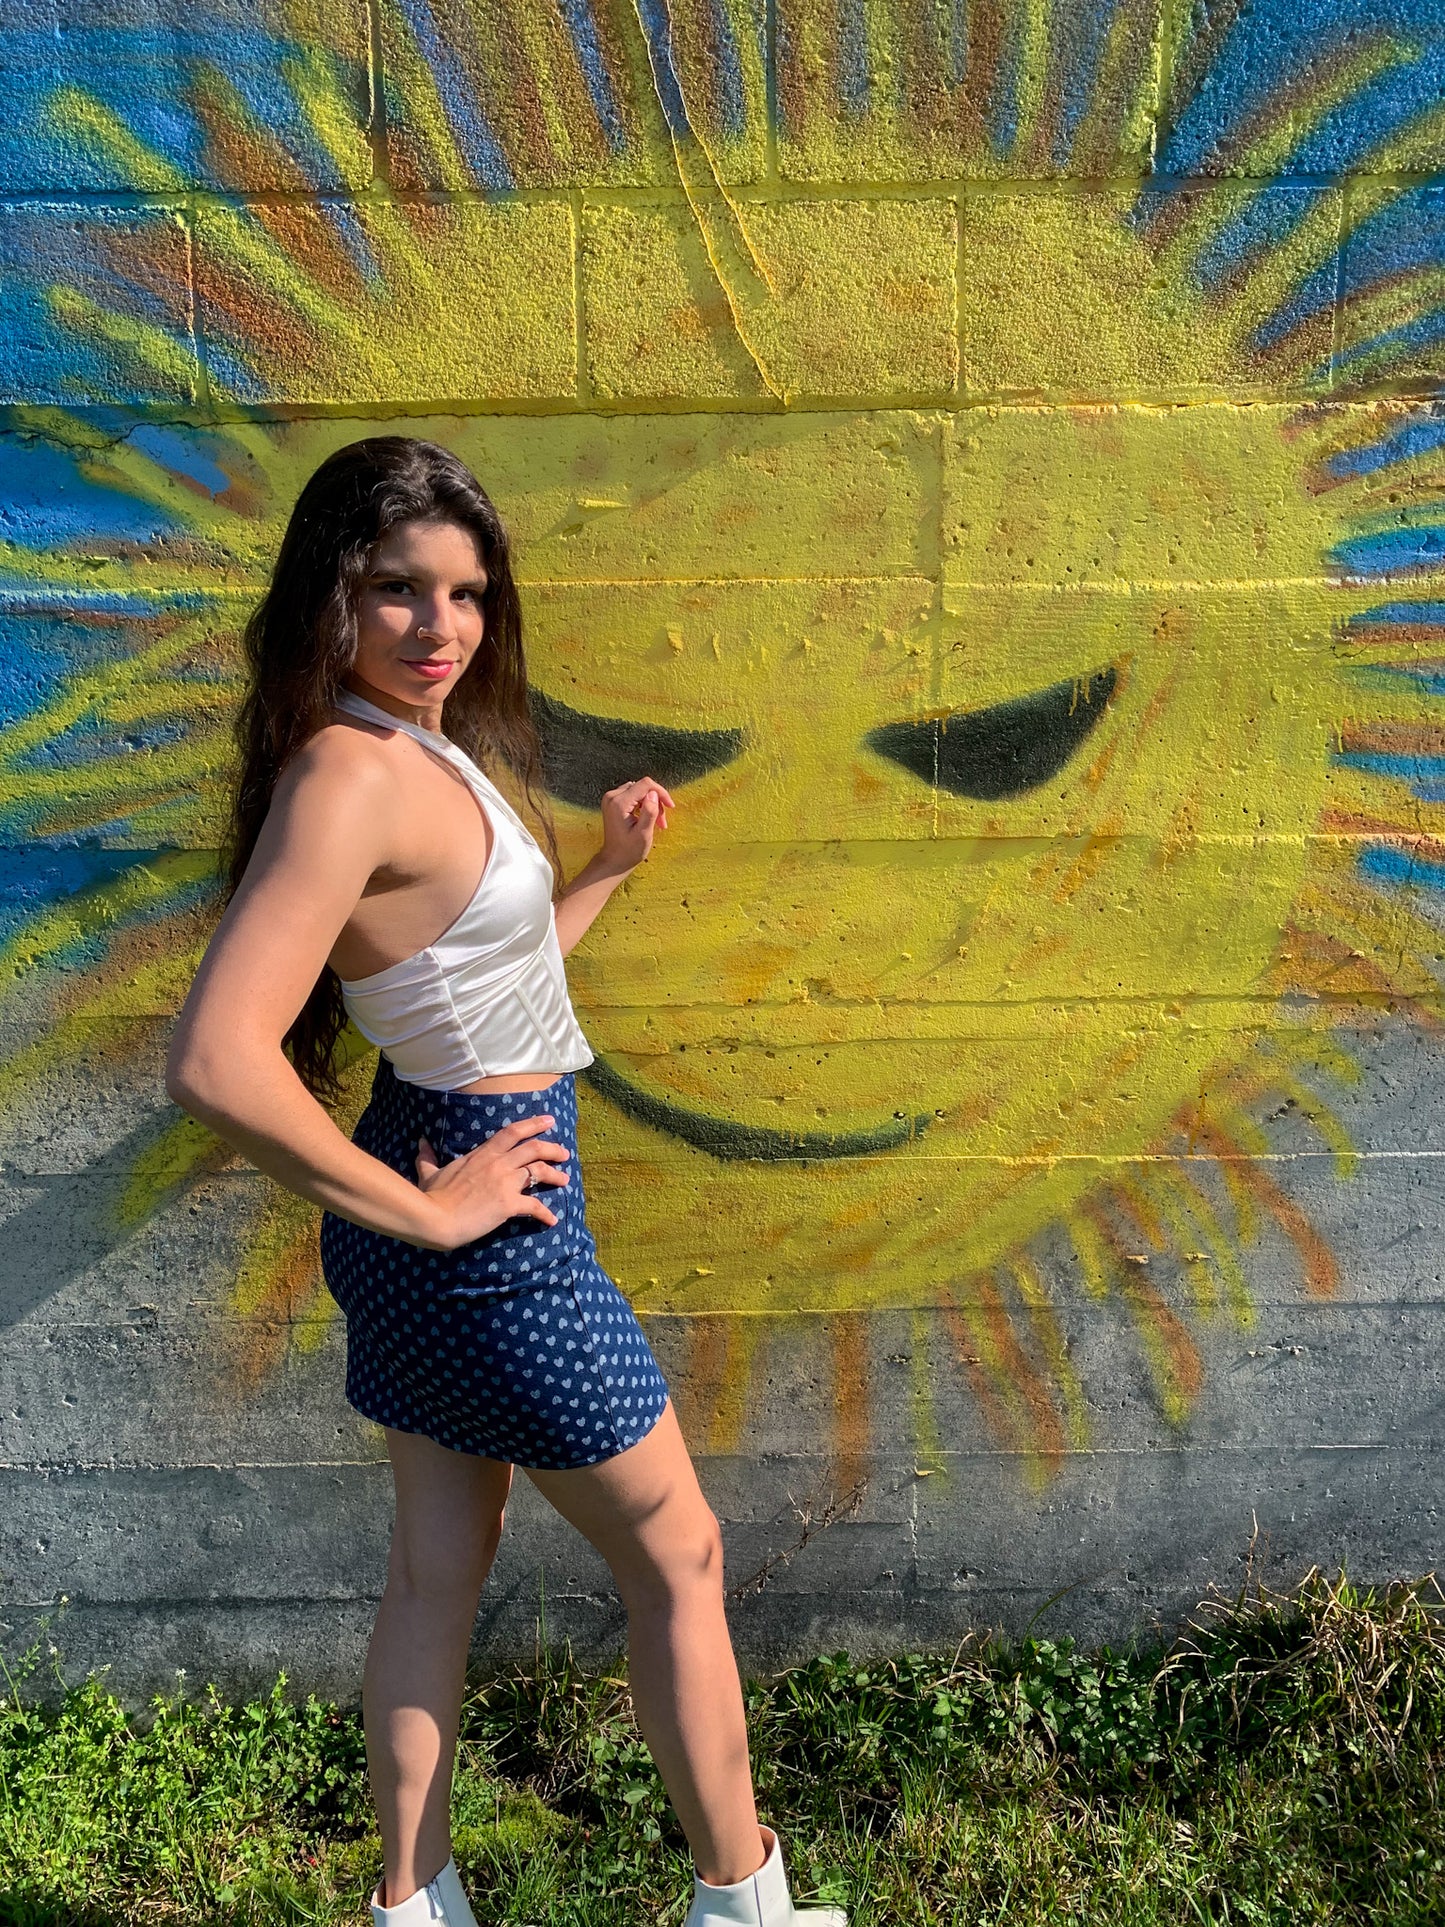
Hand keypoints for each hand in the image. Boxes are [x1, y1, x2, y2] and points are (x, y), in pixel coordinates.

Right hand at [411, 1112, 570, 1249]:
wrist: (436, 1218)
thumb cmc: (432, 1196)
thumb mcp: (429, 1172)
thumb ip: (427, 1156)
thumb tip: (421, 1141)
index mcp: (482, 1154)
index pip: (512, 1132)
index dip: (534, 1124)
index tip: (549, 1120)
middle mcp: (498, 1164)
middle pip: (534, 1148)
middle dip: (553, 1148)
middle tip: (565, 1152)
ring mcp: (505, 1183)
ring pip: (539, 1171)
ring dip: (555, 1175)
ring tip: (565, 1180)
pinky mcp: (509, 1204)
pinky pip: (534, 1206)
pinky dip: (545, 1213)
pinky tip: (552, 1220)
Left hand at [599, 775, 675, 872]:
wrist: (615, 859)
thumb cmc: (628, 850)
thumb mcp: (643, 833)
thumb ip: (649, 812)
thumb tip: (654, 794)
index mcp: (619, 803)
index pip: (645, 785)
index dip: (661, 793)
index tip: (670, 806)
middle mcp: (612, 797)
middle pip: (643, 787)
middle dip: (656, 801)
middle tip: (661, 821)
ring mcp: (611, 798)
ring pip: (640, 791)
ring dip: (651, 804)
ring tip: (656, 821)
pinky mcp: (613, 802)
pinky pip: (634, 795)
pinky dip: (644, 805)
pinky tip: (647, 818)